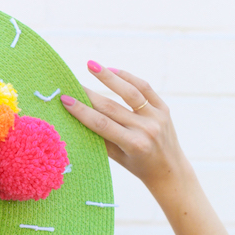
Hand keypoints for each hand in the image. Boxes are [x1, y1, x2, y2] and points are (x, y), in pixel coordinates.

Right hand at [60, 62, 189, 191]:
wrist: (170, 170)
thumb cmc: (138, 166)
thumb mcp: (118, 158)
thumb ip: (101, 138)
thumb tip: (78, 117)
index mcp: (134, 145)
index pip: (102, 124)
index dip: (82, 111)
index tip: (65, 99)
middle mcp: (146, 129)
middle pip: (112, 107)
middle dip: (89, 94)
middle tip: (71, 83)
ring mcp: (157, 117)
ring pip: (130, 92)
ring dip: (108, 77)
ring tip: (91, 65)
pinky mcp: (164, 108)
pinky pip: (145, 88)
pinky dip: (128, 77)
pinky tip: (112, 70)